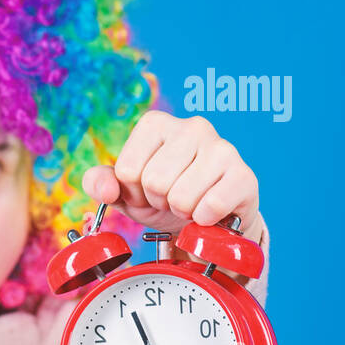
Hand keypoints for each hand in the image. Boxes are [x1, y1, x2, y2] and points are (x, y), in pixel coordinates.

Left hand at [81, 111, 261, 241]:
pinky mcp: (244, 176)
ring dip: (182, 211)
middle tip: (171, 198)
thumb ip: (100, 184)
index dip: (133, 192)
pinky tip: (210, 211)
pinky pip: (210, 207)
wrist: (205, 218)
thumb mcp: (124, 191)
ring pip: (181, 196)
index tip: (146, 191)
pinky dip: (204, 220)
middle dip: (158, 201)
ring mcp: (222, 148)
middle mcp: (192, 127)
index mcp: (156, 124)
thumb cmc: (161, 197)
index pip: (127, 170)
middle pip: (154, 182)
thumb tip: (106, 190)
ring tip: (190, 202)